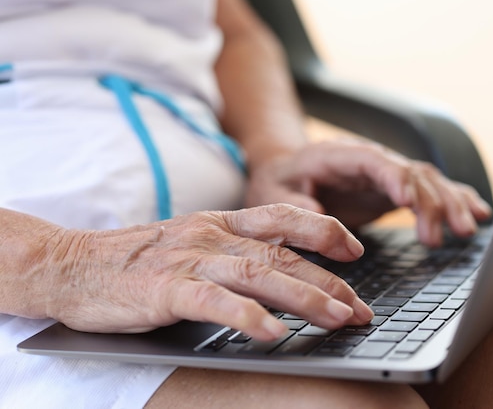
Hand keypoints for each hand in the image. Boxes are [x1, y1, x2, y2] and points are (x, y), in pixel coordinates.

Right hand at [44, 205, 373, 340]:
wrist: (72, 262)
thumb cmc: (137, 259)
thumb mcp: (191, 243)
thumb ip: (232, 252)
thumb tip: (281, 275)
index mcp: (219, 223)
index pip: (283, 218)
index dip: (323, 230)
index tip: (355, 249)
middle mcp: (211, 235)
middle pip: (282, 254)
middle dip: (328, 281)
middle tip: (360, 308)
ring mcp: (189, 260)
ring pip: (258, 274)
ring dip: (303, 296)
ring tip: (338, 318)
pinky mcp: (165, 289)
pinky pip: (214, 302)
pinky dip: (247, 317)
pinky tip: (273, 333)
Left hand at [245, 138, 492, 247]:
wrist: (288, 170)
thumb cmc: (278, 181)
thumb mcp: (272, 192)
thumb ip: (293, 202)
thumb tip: (319, 213)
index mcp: (339, 156)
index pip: (373, 161)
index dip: (394, 178)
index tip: (409, 202)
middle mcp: (370, 161)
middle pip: (408, 173)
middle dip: (430, 201)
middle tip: (444, 234)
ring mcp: (386, 174)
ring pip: (427, 181)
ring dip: (449, 203)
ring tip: (468, 229)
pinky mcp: (395, 188)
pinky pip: (431, 190)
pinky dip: (456, 199)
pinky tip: (479, 212)